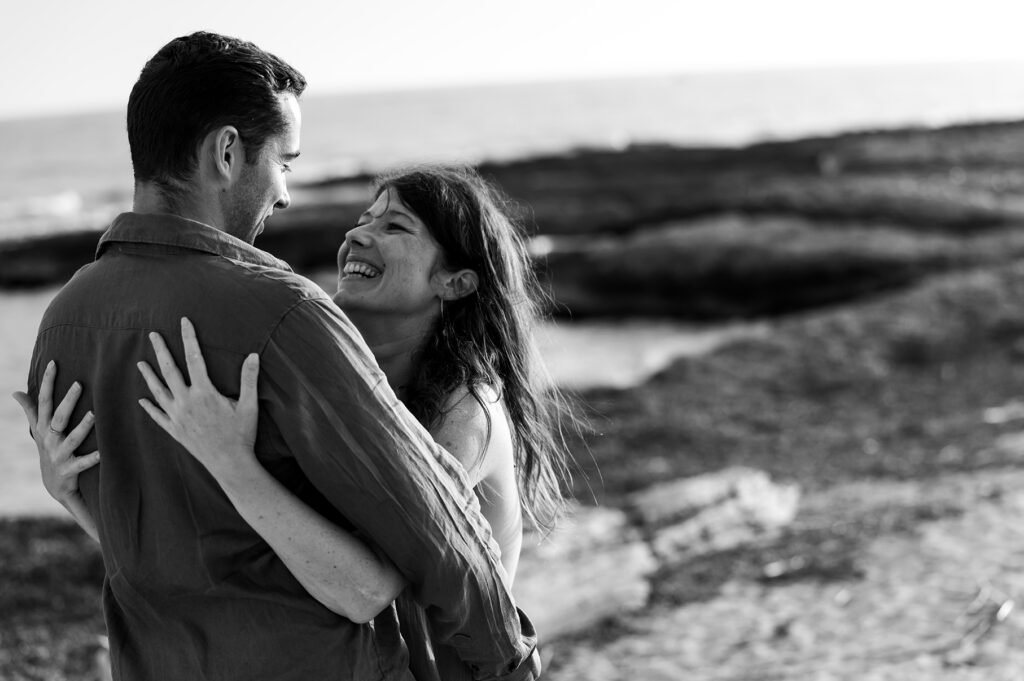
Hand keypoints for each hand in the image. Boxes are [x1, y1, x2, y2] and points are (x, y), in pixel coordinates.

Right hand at [12, 360, 100, 505]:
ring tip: (95, 415)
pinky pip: (83, 463)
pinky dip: (93, 458)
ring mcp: (59, 454)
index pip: (43, 401)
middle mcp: (50, 439)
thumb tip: (15, 392)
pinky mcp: (69, 469)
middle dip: (68, 401)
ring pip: (72, 438)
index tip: (54, 362)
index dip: (47, 382)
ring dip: (83, 427)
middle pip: (58, 417)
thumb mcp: (38, 430)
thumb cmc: (50, 450)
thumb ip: (30, 410)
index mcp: (44, 427)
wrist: (54, 485)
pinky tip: (104, 452)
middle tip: (80, 384)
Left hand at [137, 317, 259, 477]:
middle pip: (170, 370)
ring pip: (159, 391)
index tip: (184, 322)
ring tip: (140, 363)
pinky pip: (158, 416)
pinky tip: (142, 400)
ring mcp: (178, 417)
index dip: (189, 338)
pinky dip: (149, 407)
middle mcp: (186, 402)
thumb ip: (249, 379)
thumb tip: (253, 356)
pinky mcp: (175, 431)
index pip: (194, 358)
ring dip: (149, 376)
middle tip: (153, 335)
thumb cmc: (242, 434)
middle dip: (161, 350)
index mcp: (204, 393)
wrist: (230, 464)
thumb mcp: (249, 405)